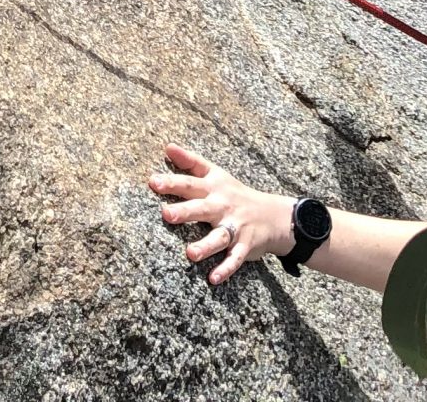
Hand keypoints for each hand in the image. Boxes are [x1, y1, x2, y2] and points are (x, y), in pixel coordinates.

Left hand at [149, 143, 295, 284]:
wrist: (273, 214)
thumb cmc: (235, 193)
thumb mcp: (215, 173)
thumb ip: (191, 162)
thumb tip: (167, 146)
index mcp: (213, 188)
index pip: (190, 183)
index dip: (172, 182)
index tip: (153, 182)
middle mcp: (223, 206)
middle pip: (202, 208)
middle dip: (185, 211)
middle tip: (166, 214)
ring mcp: (235, 227)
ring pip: (219, 237)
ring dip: (205, 245)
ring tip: (190, 253)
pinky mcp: (245, 246)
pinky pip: (235, 259)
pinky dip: (225, 269)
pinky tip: (213, 278)